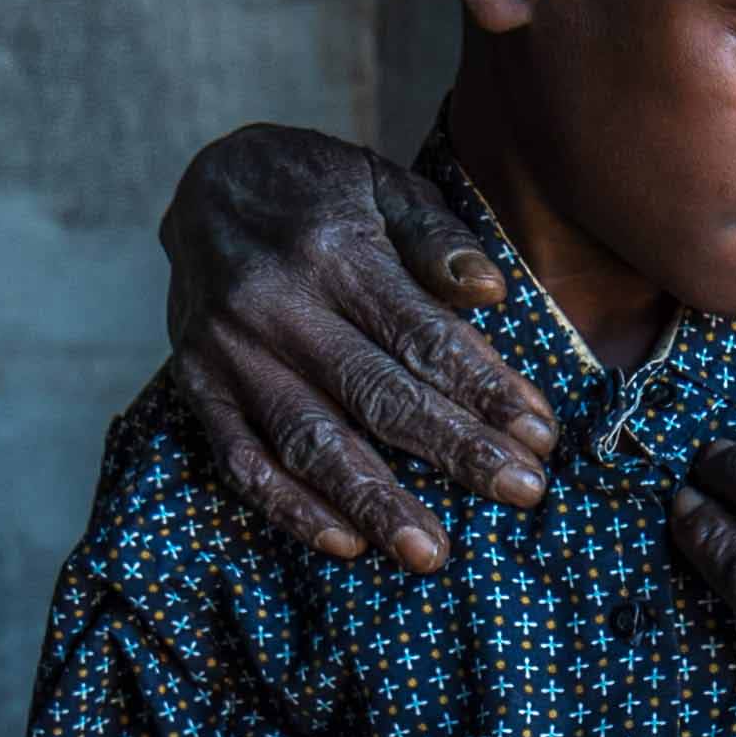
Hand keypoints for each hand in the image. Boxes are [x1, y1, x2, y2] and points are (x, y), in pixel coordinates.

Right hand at [160, 122, 560, 569]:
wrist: (201, 184)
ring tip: (431, 552)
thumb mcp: (382, 184)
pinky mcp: (196, 386)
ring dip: (374, 502)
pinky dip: (289, 508)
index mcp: (334, 252)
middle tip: (522, 493)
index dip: (484, 388)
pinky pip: (240, 461)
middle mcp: (277, 306)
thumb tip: (492, 292)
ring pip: (310, 441)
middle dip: (455, 449)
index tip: (539, 434)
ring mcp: (230, 352)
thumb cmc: (315, 189)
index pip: (422, 334)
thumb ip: (437, 237)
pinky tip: (344, 543)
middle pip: (376, 394)